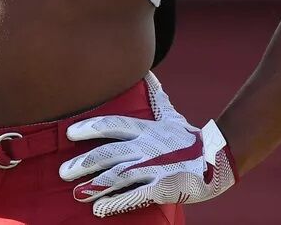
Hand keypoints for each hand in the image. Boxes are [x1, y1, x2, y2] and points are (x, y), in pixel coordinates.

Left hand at [59, 73, 236, 216]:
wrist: (217, 159)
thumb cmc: (189, 139)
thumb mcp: (170, 114)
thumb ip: (155, 96)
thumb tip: (148, 71)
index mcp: (146, 129)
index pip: (113, 124)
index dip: (90, 128)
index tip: (70, 133)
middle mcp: (146, 147)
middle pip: (109, 153)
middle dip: (84, 163)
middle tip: (63, 173)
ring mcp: (154, 167)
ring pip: (118, 175)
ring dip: (95, 185)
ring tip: (76, 193)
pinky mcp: (163, 187)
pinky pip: (136, 195)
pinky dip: (117, 201)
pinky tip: (100, 209)